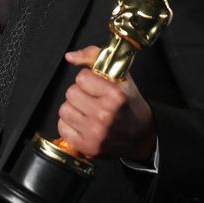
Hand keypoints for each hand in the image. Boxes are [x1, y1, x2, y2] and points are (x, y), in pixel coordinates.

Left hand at [59, 46, 155, 161]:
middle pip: (70, 93)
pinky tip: (84, 124)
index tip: (97, 86)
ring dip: (73, 109)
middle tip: (93, 100)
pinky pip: (62, 127)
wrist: (141, 136)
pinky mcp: (86, 146)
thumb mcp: (120, 76)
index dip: (88, 80)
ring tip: (88, 112)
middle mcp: (105, 115)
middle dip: (80, 94)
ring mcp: (95, 133)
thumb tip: (70, 56)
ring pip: (64, 110)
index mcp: (115, 96)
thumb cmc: (129, 105)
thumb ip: (94, 57)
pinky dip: (70, 125)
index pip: (81, 78)